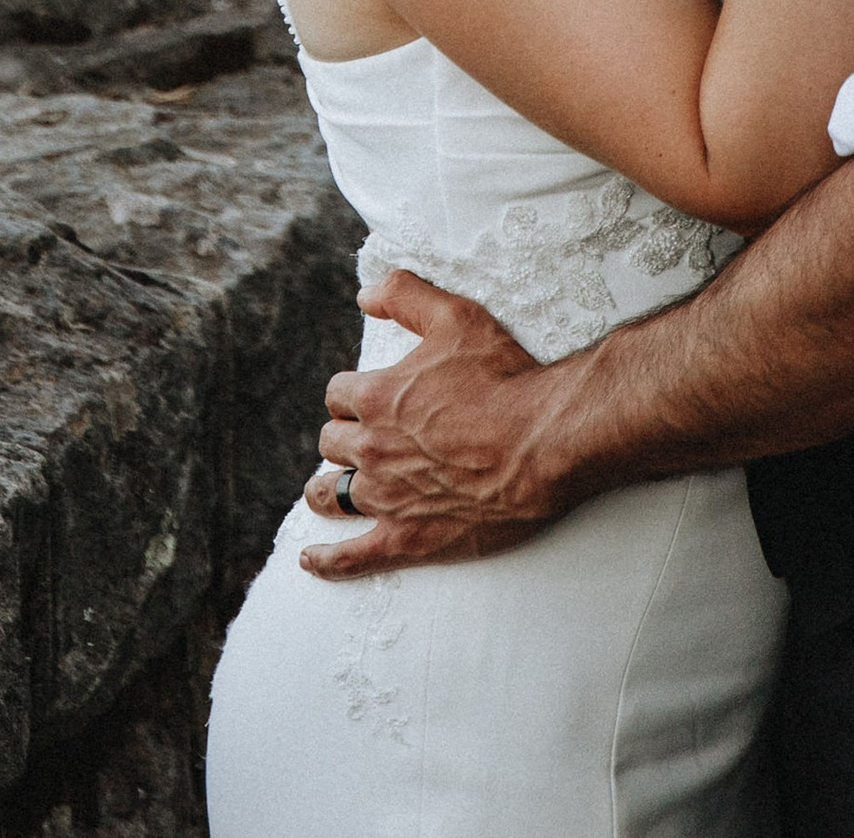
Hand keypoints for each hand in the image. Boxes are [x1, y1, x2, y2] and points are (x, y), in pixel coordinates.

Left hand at [298, 270, 562, 578]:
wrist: (543, 444)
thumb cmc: (504, 378)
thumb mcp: (455, 316)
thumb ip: (405, 294)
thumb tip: (365, 293)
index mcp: (377, 397)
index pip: (338, 394)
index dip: (351, 394)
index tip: (364, 398)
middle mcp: (372, 448)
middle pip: (332, 443)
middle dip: (342, 437)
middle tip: (359, 439)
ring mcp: (387, 498)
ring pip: (332, 494)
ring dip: (326, 489)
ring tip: (325, 490)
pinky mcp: (408, 539)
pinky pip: (352, 557)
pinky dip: (326, 560)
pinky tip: (309, 560)